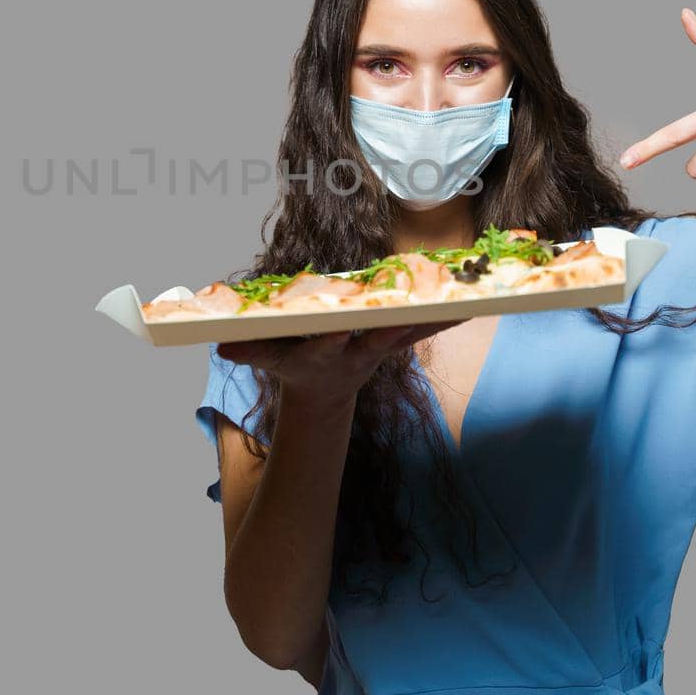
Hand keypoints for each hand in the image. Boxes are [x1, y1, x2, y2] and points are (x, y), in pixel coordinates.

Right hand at [217, 322, 458, 408]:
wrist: (324, 394)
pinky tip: (474, 303)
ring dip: (437, 318)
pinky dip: (446, 318)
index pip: (328, 344)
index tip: (341, 327)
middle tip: (421, 309)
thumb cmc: (293, 368)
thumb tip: (221, 347)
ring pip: (411, 331)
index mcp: (324, 354)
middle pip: (381, 336)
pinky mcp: (395, 343)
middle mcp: (357, 352)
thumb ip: (249, 351)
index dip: (334, 337)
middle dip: (401, 323)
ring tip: (469, 299)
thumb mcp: (269, 361)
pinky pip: (423, 329)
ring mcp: (380, 349)